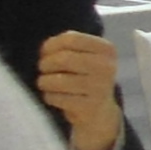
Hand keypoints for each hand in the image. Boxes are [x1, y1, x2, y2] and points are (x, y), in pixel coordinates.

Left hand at [36, 31, 122, 149]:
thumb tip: (44, 50)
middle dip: (46, 64)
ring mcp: (100, 88)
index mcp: (106, 50)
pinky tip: (55, 96)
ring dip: (44, 82)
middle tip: (44, 70)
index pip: (71, 39)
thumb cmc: (84, 77)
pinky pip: (56, 97)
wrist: (98, 110)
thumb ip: (66, 46)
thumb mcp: (83, 56)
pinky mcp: (89, 106)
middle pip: (64, 58)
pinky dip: (49, 97)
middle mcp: (107, 67)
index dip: (51, 45)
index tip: (45, 53)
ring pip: (57, 80)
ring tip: (47, 84)